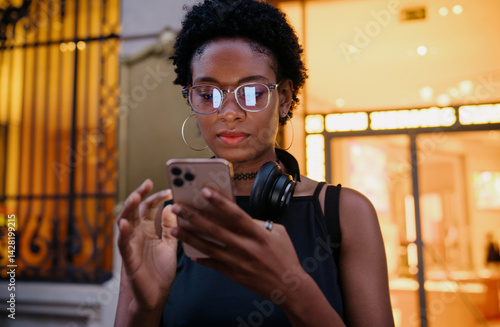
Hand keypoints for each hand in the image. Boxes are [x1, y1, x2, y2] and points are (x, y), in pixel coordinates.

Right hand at [117, 179, 176, 309]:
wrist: (156, 295)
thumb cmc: (160, 271)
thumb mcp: (169, 244)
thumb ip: (169, 227)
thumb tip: (169, 207)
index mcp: (147, 230)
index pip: (147, 208)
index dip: (156, 197)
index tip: (169, 189)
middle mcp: (137, 235)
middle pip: (133, 210)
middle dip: (138, 196)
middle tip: (147, 184)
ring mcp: (131, 246)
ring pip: (124, 223)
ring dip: (128, 210)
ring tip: (134, 197)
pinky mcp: (129, 259)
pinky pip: (122, 244)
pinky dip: (123, 233)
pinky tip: (125, 223)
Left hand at [170, 187, 308, 300]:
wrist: (288, 287)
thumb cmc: (285, 256)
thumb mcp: (278, 233)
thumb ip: (257, 223)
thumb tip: (238, 216)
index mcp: (258, 234)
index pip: (235, 214)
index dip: (219, 201)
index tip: (204, 191)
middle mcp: (245, 247)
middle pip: (215, 230)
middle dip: (194, 217)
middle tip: (177, 207)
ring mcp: (238, 262)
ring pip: (208, 247)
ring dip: (189, 237)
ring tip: (174, 228)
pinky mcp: (233, 274)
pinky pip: (213, 264)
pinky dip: (200, 258)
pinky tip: (188, 252)